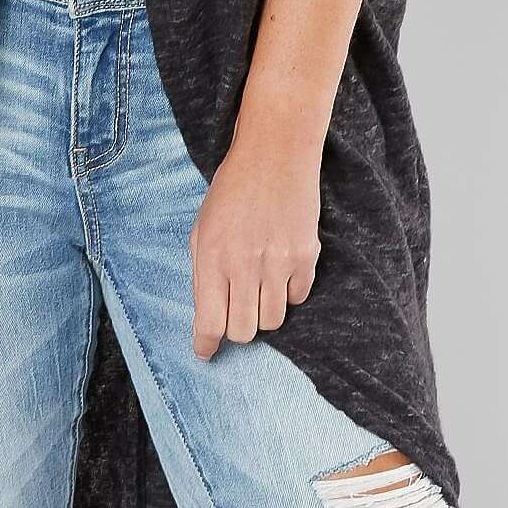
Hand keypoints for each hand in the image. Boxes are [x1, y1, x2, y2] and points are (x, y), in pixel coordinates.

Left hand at [189, 139, 321, 358]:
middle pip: (243, 331)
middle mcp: (244, 265)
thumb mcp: (202, 228)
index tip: (206, 352)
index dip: (206, 345)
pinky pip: (298, 298)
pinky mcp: (305, 257)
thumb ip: (202, 272)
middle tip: (235, 314)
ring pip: (272, 320)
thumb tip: (208, 314)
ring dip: (262, 312)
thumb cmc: (232, 190)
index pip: (209, 322)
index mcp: (211, 258)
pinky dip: (288, 293)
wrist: (275, 154)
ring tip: (258, 289)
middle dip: (236, 330)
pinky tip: (280, 271)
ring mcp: (278, 262)